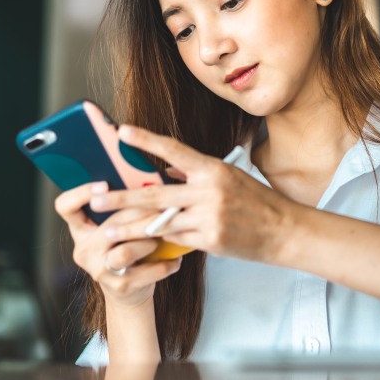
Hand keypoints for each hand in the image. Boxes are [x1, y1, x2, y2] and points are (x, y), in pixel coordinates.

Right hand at [54, 182, 182, 307]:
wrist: (128, 292)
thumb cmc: (127, 248)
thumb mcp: (119, 228)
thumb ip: (124, 208)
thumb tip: (151, 181)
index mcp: (81, 229)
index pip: (65, 206)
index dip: (82, 193)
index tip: (105, 185)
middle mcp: (85, 249)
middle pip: (111, 225)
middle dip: (141, 214)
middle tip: (163, 206)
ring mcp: (100, 270)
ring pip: (128, 250)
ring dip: (150, 241)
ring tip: (162, 237)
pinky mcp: (120, 286)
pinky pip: (150, 269)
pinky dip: (167, 263)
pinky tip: (175, 259)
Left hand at [88, 125, 297, 263]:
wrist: (284, 230)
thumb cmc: (257, 202)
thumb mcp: (230, 178)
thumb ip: (197, 174)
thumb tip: (169, 169)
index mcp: (212, 169)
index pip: (173, 150)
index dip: (145, 141)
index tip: (121, 133)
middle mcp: (209, 190)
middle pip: (156, 193)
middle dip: (121, 197)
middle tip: (95, 198)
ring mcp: (209, 216)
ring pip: (159, 222)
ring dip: (130, 228)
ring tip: (106, 232)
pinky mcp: (210, 240)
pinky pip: (177, 240)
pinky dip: (159, 242)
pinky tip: (140, 247)